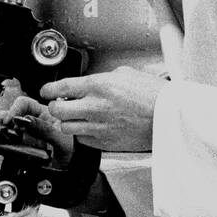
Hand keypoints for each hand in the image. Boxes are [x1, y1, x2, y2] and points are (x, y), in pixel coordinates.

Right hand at [0, 95, 74, 166]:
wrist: (72, 169)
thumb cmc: (72, 151)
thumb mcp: (62, 139)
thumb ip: (45, 130)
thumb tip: (26, 121)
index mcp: (43, 114)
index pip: (24, 103)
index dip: (15, 109)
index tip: (11, 120)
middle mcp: (32, 123)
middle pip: (10, 114)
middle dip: (0, 119)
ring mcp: (24, 135)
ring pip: (5, 127)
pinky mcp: (20, 147)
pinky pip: (6, 141)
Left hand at [40, 67, 164, 151]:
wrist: (169, 117)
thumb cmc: (154, 95)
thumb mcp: (126, 74)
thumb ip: (102, 79)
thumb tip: (90, 84)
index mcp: (98, 86)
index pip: (60, 88)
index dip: (48, 90)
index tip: (46, 91)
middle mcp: (94, 107)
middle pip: (57, 110)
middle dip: (54, 107)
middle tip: (59, 105)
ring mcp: (98, 126)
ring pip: (66, 128)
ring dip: (67, 122)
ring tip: (74, 117)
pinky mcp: (104, 142)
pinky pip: (82, 140)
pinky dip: (82, 134)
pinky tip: (90, 128)